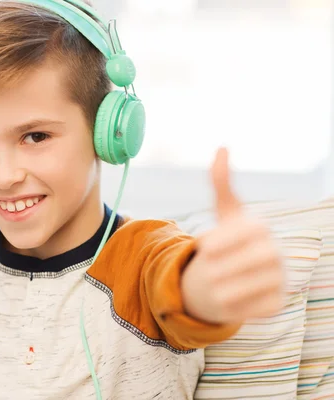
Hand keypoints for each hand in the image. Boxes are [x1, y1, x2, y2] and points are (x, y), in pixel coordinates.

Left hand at [181, 148, 284, 324]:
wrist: (236, 272)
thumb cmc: (227, 238)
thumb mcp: (222, 211)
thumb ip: (220, 181)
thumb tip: (223, 147)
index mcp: (260, 227)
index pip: (246, 232)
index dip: (221, 240)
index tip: (203, 247)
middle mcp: (276, 252)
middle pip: (248, 262)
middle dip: (221, 268)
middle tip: (206, 271)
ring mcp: (281, 278)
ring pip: (248, 288)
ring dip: (222, 289)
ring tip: (213, 286)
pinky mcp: (277, 303)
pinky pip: (253, 309)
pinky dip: (234, 307)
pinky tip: (228, 298)